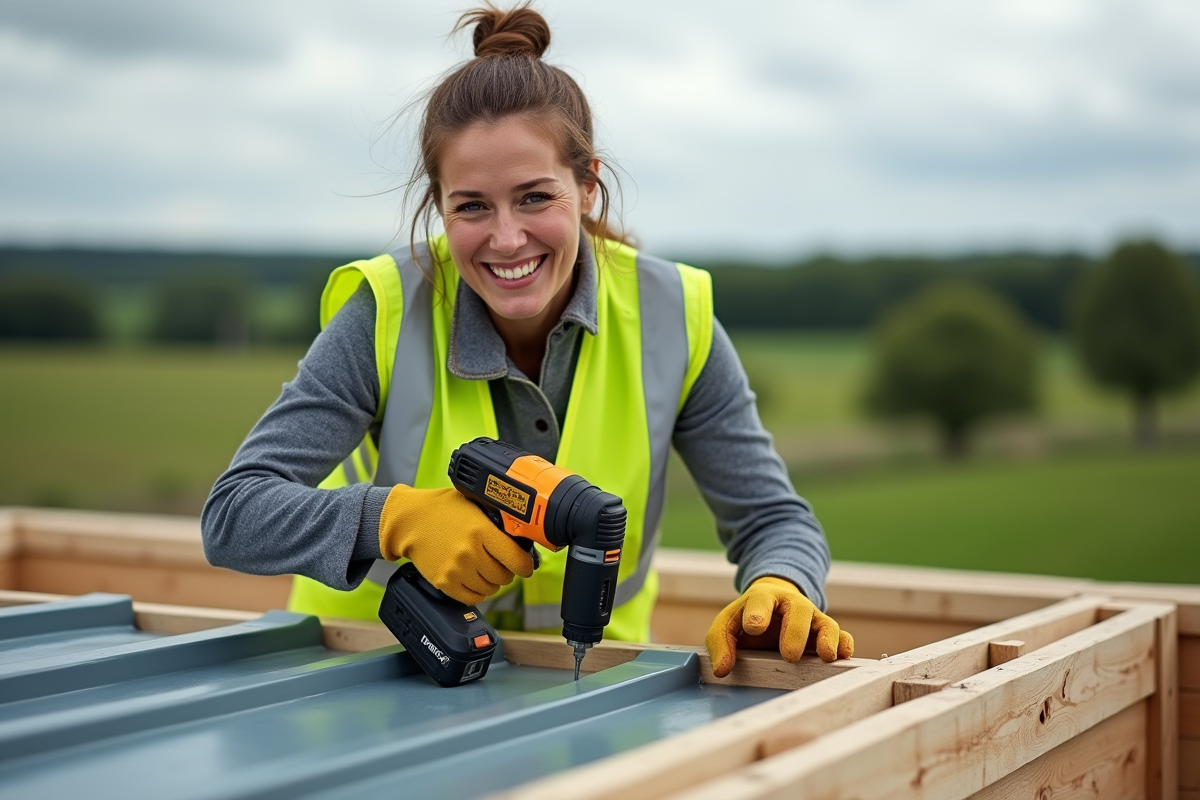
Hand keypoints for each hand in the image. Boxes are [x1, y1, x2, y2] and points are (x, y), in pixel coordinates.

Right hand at [378, 485, 534, 604]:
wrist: (409, 520)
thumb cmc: (442, 510)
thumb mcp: (473, 506)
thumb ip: (494, 522)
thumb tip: (518, 536)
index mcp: (481, 530)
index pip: (516, 559)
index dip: (525, 566)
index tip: (525, 566)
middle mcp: (470, 552)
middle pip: (504, 576)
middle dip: (506, 572)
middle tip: (500, 565)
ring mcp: (456, 569)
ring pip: (490, 589)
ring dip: (492, 583)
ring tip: (485, 571)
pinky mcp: (444, 582)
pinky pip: (472, 598)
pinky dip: (477, 593)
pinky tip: (474, 581)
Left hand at [705, 576, 853, 677]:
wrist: (770, 604)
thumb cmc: (746, 617)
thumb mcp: (726, 625)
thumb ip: (719, 643)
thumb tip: (722, 669)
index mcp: (762, 598)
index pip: (760, 601)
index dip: (758, 612)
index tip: (754, 626)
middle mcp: (791, 605)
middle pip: (799, 611)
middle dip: (795, 632)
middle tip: (789, 655)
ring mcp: (810, 618)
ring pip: (825, 623)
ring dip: (827, 639)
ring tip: (825, 655)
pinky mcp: (823, 632)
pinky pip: (841, 635)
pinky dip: (844, 645)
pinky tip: (842, 657)